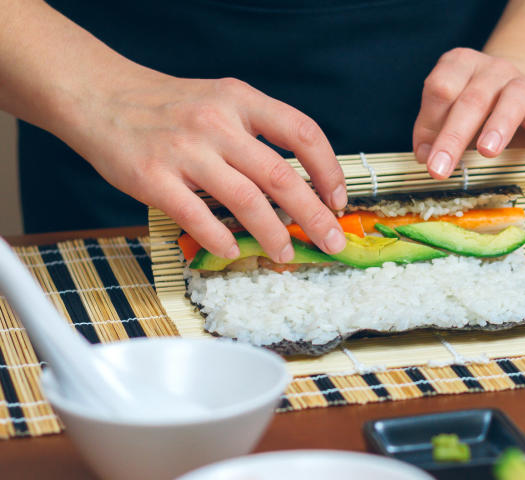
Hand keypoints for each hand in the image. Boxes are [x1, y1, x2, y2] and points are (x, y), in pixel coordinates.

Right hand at [66, 73, 347, 260]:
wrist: (99, 95)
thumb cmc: (169, 107)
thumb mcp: (220, 101)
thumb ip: (257, 134)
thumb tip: (303, 186)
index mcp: (240, 100)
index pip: (302, 132)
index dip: (329, 170)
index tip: (338, 200)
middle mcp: (216, 123)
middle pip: (281, 176)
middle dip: (314, 216)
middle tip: (333, 241)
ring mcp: (185, 151)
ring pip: (246, 201)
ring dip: (273, 234)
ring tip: (286, 253)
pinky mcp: (153, 177)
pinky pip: (197, 217)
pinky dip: (221, 240)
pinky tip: (233, 251)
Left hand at [412, 48, 524, 178]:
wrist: (517, 97)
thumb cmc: (477, 111)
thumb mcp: (449, 115)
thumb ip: (433, 130)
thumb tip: (424, 155)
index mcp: (460, 65)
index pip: (441, 87)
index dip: (431, 122)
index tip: (426, 158)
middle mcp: (492, 69)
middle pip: (472, 99)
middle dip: (454, 137)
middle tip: (440, 169)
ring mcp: (523, 83)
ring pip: (512, 99)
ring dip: (498, 126)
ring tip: (487, 152)